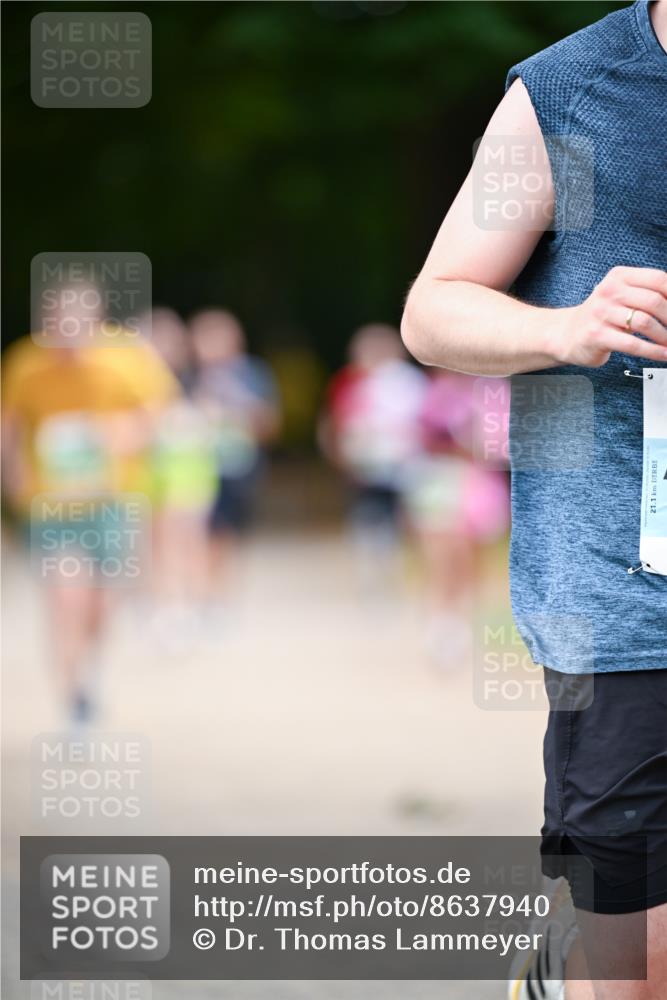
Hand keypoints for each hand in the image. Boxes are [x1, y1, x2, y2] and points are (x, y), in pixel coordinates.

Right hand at [549, 267, 666, 366]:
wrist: (567, 334)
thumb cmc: (602, 317)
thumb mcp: (622, 296)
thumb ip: (647, 294)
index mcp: (619, 277)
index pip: (658, 279)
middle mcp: (609, 291)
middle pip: (654, 301)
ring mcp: (601, 313)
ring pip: (645, 322)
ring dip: (665, 336)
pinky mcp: (597, 335)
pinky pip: (632, 344)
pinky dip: (653, 351)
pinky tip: (663, 355)